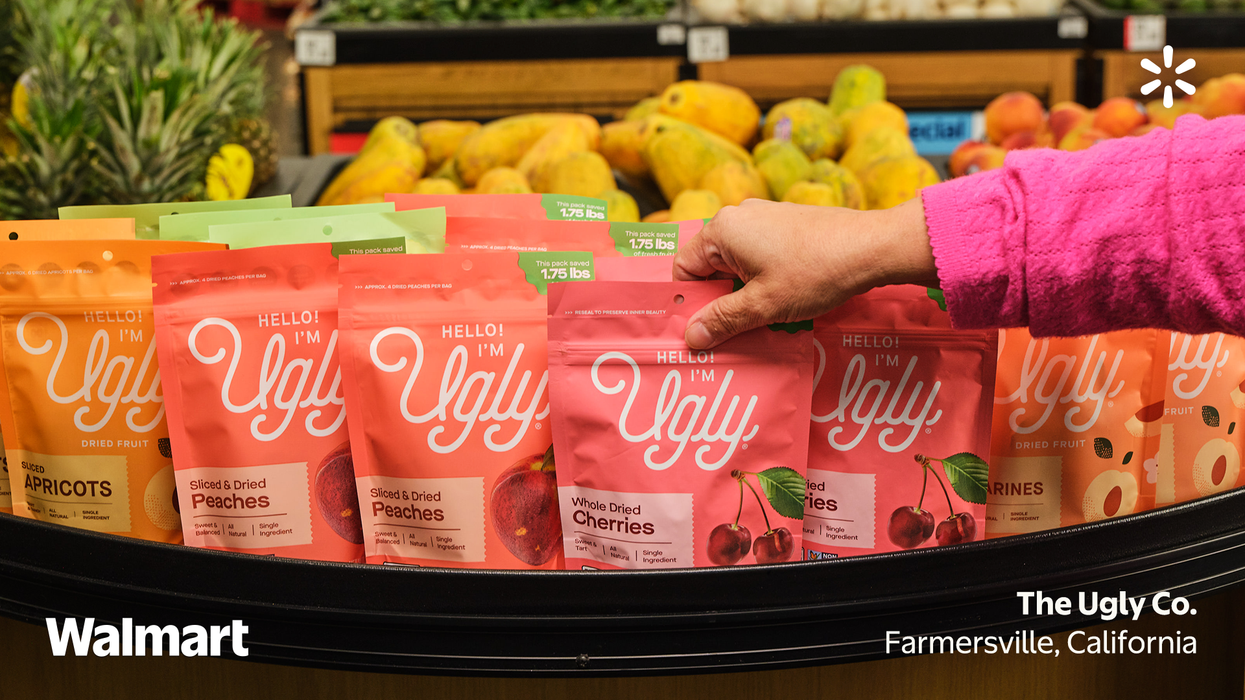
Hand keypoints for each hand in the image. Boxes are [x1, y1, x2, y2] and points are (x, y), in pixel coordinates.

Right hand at [672, 197, 938, 348]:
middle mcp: (739, 217)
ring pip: (736, 264)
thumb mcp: (763, 305)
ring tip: (756, 322)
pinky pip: (758, 256)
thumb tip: (690, 338)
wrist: (874, 247)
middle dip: (716, 300)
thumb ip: (722, 320)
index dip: (687, 302)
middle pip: (709, 266)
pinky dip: (760, 281)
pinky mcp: (786, 225)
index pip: (683, 268)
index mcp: (722, 230)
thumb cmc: (816, 273)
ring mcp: (765, 218)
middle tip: (726, 334)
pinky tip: (779, 302)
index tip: (697, 330)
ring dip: (741, 294)